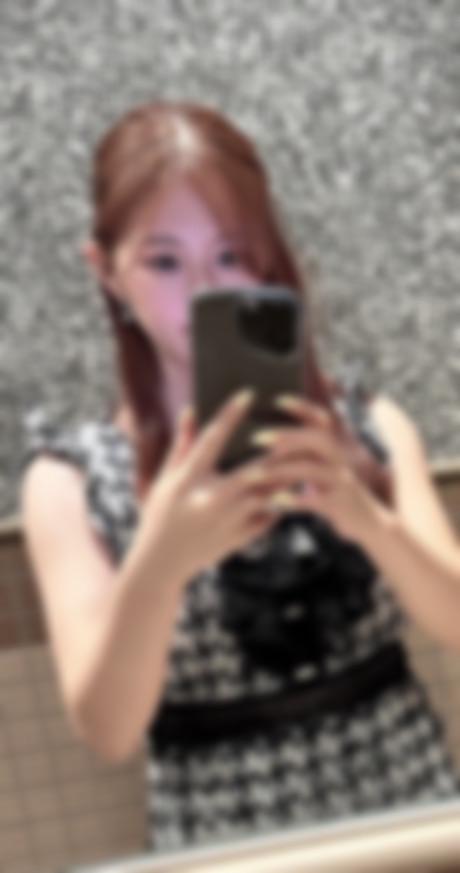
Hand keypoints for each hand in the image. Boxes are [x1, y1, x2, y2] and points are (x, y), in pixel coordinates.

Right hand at [140, 390, 284, 581]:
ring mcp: (227, 519)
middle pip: (254, 467)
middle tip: (294, 432)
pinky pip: (268, 516)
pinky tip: (287, 493)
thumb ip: (182, 445)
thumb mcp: (165, 479)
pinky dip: (278, 504)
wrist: (160, 564)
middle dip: (277, 451)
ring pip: (267, 493)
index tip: (248, 393)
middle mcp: (210, 497)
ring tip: (299, 463)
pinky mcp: (238, 537)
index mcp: (189, 478)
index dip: (231, 413)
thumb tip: (191, 410)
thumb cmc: (160, 516)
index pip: (213, 437)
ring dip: (284, 478)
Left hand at [250, 394, 388, 543]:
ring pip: (311, 470)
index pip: (321, 420)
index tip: (278, 400)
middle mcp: (339, 461)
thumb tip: (274, 442)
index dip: (302, 407)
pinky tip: (274, 500)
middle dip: (286, 436)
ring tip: (255, 474)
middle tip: (256, 438)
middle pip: (316, 439)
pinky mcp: (338, 506)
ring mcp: (340, 483)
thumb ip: (306, 454)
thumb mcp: (325, 470)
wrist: (371, 526)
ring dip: (281, 470)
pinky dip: (293, 500)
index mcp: (334, 449)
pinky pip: (314, 501)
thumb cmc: (336, 495)